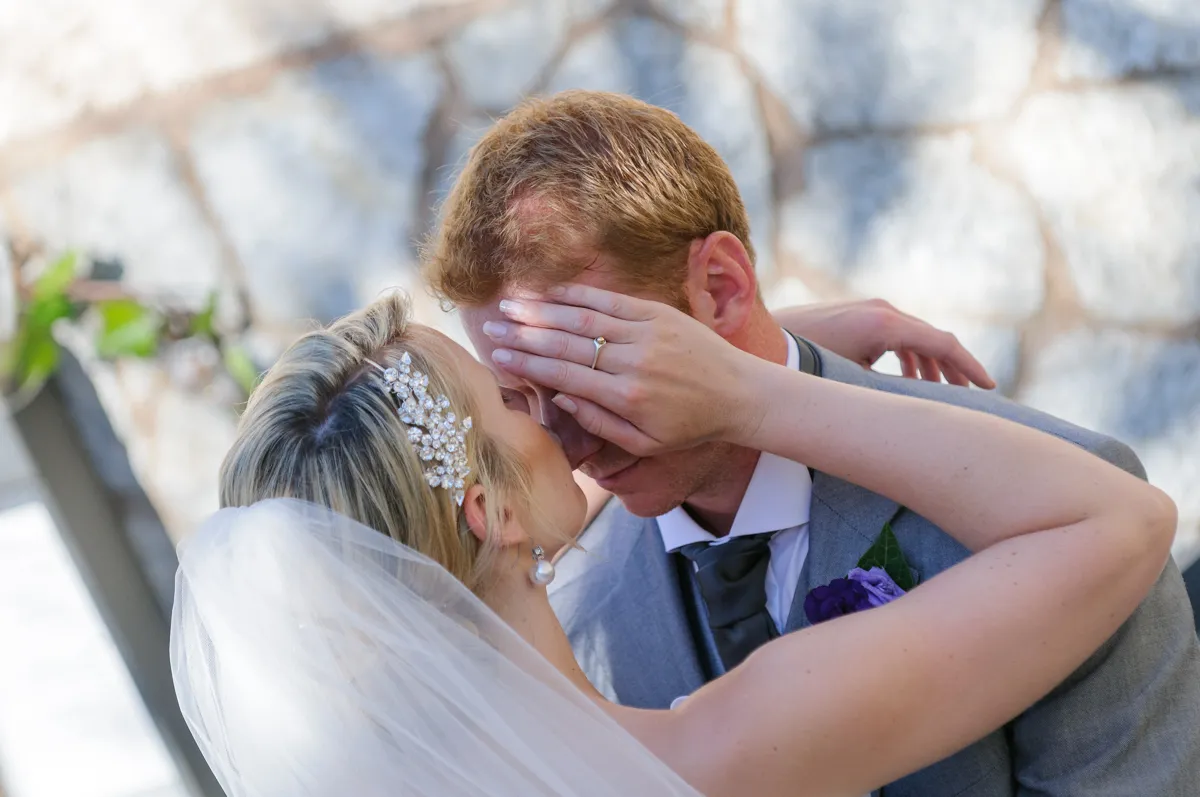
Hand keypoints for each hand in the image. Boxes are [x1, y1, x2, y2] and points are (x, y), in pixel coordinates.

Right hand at [483, 285, 761, 455]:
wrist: (740, 394)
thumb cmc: (689, 426)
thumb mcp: (643, 442)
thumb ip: (598, 422)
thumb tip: (559, 398)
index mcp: (627, 398)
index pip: (564, 376)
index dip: (527, 363)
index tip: (498, 355)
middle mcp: (633, 362)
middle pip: (566, 345)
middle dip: (525, 334)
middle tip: (491, 327)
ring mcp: (647, 334)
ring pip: (584, 319)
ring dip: (543, 310)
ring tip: (511, 305)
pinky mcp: (659, 314)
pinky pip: (610, 302)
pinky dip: (578, 296)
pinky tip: (552, 293)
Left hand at [773, 299, 994, 388]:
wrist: (761, 342)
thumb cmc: (804, 365)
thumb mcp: (852, 383)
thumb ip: (889, 391)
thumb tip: (917, 414)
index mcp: (885, 323)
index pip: (943, 343)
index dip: (970, 367)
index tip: (990, 389)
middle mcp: (881, 310)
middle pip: (932, 339)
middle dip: (954, 370)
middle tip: (973, 400)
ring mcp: (868, 310)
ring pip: (914, 338)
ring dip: (930, 366)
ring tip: (943, 395)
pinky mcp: (856, 317)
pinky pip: (895, 336)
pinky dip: (908, 357)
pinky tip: (911, 380)